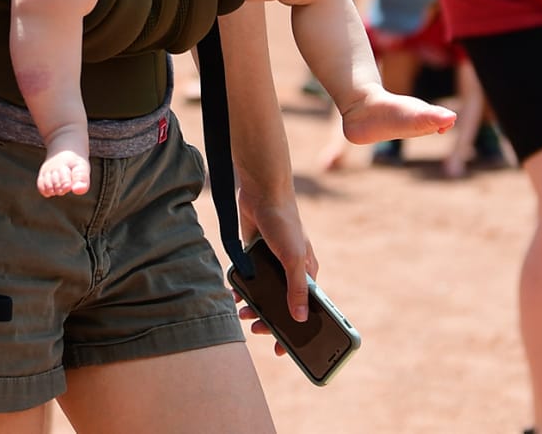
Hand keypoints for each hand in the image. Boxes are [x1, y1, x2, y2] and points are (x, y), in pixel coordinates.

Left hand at [235, 181, 316, 340]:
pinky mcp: (253, 254)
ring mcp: (271, 263)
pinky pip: (247, 278)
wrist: (262, 192)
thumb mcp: (293, 258)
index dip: (296, 329)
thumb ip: (296, 288)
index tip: (284, 349)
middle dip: (269, 320)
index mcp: (307, 273)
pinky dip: (241, 287)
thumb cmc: (285, 222)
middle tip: (256, 329)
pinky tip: (233, 293)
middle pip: (281, 304)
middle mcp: (291, 270)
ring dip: (253, 306)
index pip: (305, 308)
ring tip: (242, 314)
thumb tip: (300, 318)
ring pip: (262, 293)